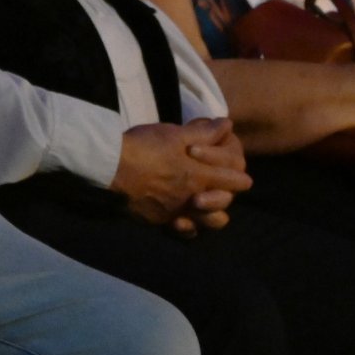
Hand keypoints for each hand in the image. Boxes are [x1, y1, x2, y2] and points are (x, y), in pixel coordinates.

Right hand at [110, 118, 251, 236]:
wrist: (110, 168)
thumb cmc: (144, 146)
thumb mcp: (174, 134)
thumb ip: (204, 133)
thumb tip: (228, 124)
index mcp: (198, 176)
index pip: (230, 181)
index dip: (239, 179)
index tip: (244, 179)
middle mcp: (190, 198)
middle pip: (222, 208)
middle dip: (227, 199)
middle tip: (223, 190)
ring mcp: (174, 213)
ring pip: (205, 224)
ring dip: (209, 216)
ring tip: (204, 206)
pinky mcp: (158, 221)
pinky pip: (181, 230)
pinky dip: (187, 226)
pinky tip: (183, 218)